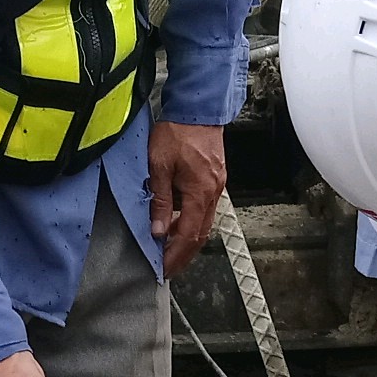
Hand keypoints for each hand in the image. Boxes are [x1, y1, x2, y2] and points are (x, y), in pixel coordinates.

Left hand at [147, 120, 226, 275]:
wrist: (198, 107)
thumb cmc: (178, 131)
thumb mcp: (159, 167)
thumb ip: (160, 201)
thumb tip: (159, 230)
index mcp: (200, 193)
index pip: (189, 236)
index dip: (177, 256)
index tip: (164, 269)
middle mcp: (214, 192)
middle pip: (201, 235)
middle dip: (184, 254)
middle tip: (168, 267)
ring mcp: (217, 186)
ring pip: (204, 223)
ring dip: (188, 238)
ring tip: (169, 248)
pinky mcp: (215, 178)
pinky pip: (205, 208)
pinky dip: (192, 221)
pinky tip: (177, 222)